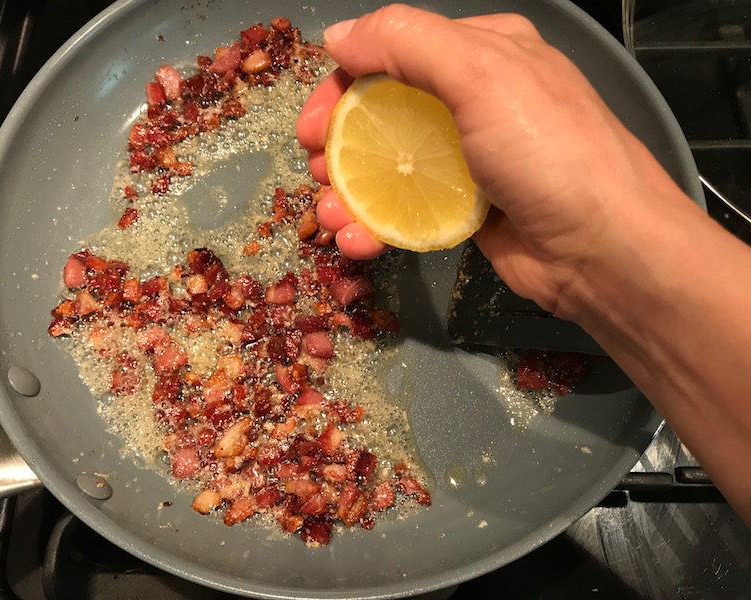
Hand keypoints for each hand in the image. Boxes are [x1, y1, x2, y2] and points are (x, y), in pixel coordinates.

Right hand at [296, 5, 667, 318]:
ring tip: (331, 220)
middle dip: (337, 146)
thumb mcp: (482, 74)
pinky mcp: (465, 211)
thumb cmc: (549, 152)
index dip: (342, 87)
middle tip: (314, 175)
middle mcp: (473, 102)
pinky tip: (358, 242)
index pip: (393, 54)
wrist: (603, 251)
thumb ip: (406, 42)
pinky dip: (374, 226)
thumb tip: (339, 35)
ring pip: (387, 167)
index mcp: (483, 53)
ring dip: (348, 194)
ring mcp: (468, 161)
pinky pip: (405, 210)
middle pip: (381, 115)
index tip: (309, 127)